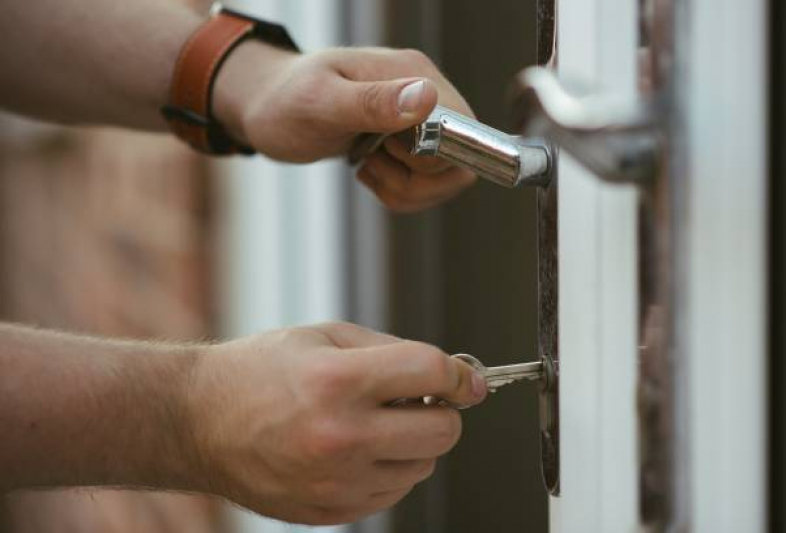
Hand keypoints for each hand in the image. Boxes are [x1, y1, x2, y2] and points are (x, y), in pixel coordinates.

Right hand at [187, 322, 486, 524]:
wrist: (198, 422)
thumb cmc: (259, 372)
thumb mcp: (323, 337)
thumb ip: (391, 350)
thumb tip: (450, 374)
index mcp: (336, 381)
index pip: (430, 374)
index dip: (459, 375)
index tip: (466, 380)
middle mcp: (339, 436)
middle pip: (442, 432)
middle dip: (441, 411)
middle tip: (418, 400)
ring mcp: (335, 482)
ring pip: (422, 467)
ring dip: (414, 443)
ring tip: (375, 423)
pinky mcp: (330, 512)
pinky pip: (392, 492)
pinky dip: (389, 469)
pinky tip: (357, 449)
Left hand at [214, 43, 477, 212]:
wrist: (266, 107)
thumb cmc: (284, 101)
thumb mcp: (320, 102)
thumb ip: (373, 101)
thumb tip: (426, 98)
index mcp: (414, 74)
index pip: (464, 131)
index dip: (435, 158)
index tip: (391, 152)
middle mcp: (427, 95)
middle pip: (460, 161)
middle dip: (415, 179)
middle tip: (372, 162)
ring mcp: (420, 122)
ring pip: (446, 180)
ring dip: (406, 190)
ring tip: (367, 168)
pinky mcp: (411, 144)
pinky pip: (426, 186)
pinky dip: (399, 193)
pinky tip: (369, 172)